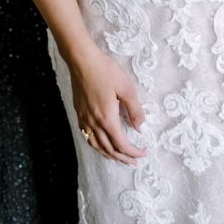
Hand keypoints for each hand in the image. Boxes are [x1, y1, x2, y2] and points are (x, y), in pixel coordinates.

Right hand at [69, 45, 146, 165]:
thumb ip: (135, 110)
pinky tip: (101, 143)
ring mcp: (84, 119)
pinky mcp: (79, 114)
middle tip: (134, 162)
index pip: (122, 144)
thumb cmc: (105, 71)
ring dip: (109, 155)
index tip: (144, 153)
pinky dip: (96, 146)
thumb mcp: (126, 88)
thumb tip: (141, 129)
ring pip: (96, 146)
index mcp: (107, 119)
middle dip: (123, 158)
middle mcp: (94, 123)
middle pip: (109, 149)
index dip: (133, 152)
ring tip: (119, 158)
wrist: (82, 60)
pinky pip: (87, 137)